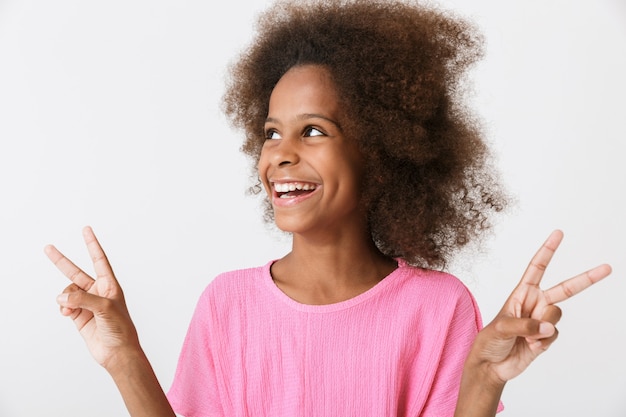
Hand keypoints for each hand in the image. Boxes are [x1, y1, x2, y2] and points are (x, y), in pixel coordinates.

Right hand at [46, 226, 139, 368]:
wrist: (118, 352)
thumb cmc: (120, 329)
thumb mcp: (105, 309)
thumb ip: (82, 299)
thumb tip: (62, 297)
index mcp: (110, 285)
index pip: (99, 260)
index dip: (92, 244)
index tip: (87, 230)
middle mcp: (98, 292)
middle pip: (76, 272)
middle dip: (62, 261)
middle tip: (48, 248)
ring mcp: (87, 304)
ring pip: (68, 293)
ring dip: (65, 299)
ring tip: (68, 309)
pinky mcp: (79, 316)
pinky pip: (65, 306)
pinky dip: (63, 308)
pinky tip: (66, 314)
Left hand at [470, 229, 611, 383]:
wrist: (491, 365)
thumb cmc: (489, 341)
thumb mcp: (500, 328)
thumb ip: (524, 325)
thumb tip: (547, 327)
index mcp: (522, 293)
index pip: (537, 268)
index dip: (547, 251)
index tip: (558, 233)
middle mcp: (535, 304)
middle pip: (565, 289)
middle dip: (586, 279)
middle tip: (607, 268)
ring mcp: (543, 321)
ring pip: (557, 316)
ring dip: (542, 327)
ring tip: (526, 336)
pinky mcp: (547, 338)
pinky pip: (553, 335)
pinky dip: (542, 342)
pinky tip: (529, 346)